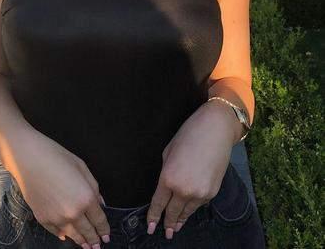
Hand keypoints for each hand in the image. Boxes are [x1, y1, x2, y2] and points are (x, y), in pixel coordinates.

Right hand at [13, 128, 110, 247]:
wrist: (28, 158)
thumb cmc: (56, 156)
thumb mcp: (81, 167)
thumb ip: (93, 187)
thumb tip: (99, 203)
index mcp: (85, 198)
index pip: (99, 220)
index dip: (104, 230)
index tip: (106, 237)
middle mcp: (73, 213)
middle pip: (87, 231)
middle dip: (94, 239)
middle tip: (97, 245)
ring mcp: (57, 218)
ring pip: (73, 235)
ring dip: (81, 241)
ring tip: (85, 245)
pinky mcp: (43, 219)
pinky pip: (56, 232)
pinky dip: (63, 235)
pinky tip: (65, 236)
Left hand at [146, 101, 236, 239]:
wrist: (215, 131)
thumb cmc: (188, 135)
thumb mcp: (168, 152)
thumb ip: (166, 172)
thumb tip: (168, 184)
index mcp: (168, 178)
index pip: (158, 204)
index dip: (153, 217)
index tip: (150, 227)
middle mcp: (183, 190)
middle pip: (172, 212)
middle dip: (167, 223)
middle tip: (165, 233)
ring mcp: (199, 194)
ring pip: (187, 212)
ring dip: (181, 220)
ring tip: (176, 228)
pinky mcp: (212, 193)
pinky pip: (199, 205)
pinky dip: (193, 208)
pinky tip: (190, 211)